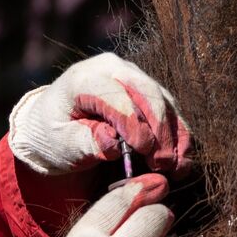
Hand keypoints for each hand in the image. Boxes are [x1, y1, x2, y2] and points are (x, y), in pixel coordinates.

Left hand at [8, 53, 192, 178]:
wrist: (54, 126)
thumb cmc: (54, 136)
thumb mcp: (60, 144)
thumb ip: (85, 143)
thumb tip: (113, 143)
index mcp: (85, 78)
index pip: (117, 96)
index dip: (134, 124)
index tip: (145, 152)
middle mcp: (113, 70)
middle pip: (148, 94)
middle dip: (161, 131)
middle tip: (165, 163)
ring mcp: (133, 77)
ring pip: (165, 101)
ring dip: (175, 135)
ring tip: (178, 167)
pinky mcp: (147, 91)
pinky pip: (170, 110)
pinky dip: (179, 135)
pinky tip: (182, 160)